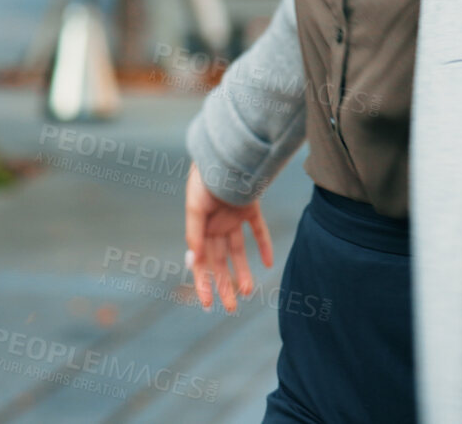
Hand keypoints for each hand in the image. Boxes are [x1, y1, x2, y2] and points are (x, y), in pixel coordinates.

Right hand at [183, 162, 272, 313]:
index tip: (207, 304)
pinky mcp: (249, 209)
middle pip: (220, 261)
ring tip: (249, 291)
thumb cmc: (205, 178)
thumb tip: (193, 259)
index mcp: (199, 227)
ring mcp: (232, 218)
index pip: (201, 262)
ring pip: (238, 250)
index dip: (203, 282)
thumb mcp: (194, 207)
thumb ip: (194, 232)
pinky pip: (258, 230)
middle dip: (224, 284)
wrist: (225, 153)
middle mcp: (215, 225)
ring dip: (242, 270)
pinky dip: (263, 245)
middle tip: (231, 308)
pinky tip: (268, 263)